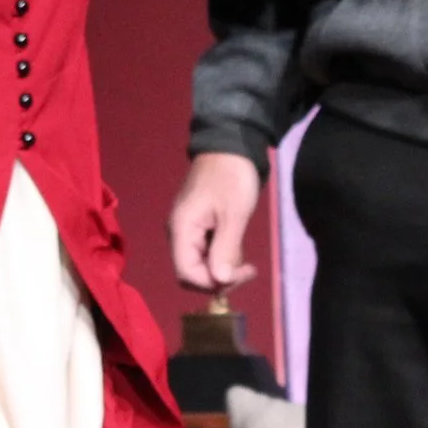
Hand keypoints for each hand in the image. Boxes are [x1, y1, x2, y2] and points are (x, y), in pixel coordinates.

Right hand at [169, 151, 262, 291]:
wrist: (232, 145)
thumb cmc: (232, 177)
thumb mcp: (233, 214)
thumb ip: (225, 249)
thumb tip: (219, 281)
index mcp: (182, 228)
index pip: (186, 273)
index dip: (211, 282)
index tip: (239, 275)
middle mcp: (180, 232)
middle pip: (192, 271)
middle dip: (218, 278)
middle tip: (248, 270)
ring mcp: (189, 229)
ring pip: (201, 263)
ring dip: (223, 268)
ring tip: (247, 263)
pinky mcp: (200, 225)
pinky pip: (207, 251)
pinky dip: (222, 256)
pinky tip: (239, 250)